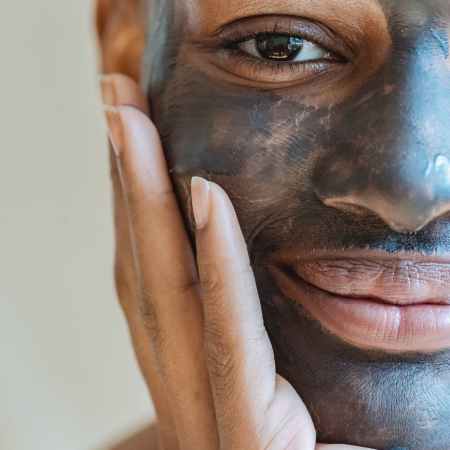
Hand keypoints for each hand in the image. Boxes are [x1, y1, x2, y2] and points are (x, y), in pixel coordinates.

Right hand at [101, 73, 373, 449]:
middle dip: (125, 177)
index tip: (132, 127)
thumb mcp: (279, 370)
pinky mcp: (248, 436)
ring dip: (146, 198)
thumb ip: (250, 316)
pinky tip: (201, 194)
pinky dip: (213, 261)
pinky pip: (227, 331)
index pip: (154, 267)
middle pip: (144, 262)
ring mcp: (206, 410)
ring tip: (129, 121)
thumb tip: (236, 249)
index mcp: (190, 363)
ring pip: (164, 286)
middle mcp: (181, 379)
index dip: (135, 196)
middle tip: (114, 98)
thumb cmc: (322, 446)